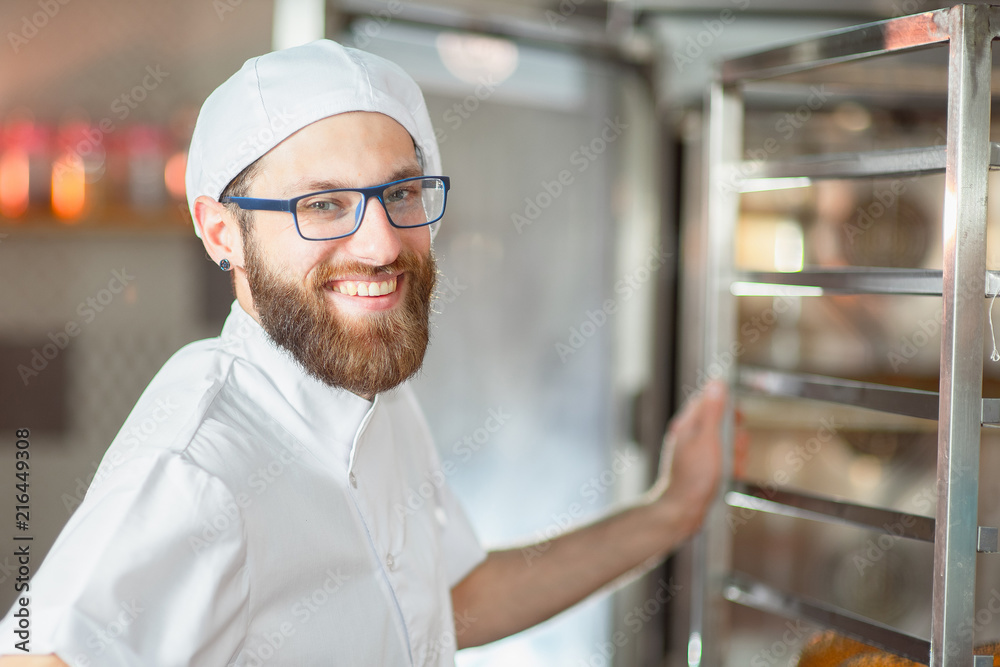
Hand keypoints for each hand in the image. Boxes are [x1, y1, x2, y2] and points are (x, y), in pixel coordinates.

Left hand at [646, 380, 729, 538]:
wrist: (681, 511)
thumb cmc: (693, 477)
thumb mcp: (707, 439)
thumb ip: (713, 411)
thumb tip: (717, 383)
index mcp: (687, 425)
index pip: (708, 400)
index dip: (727, 407)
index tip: (737, 419)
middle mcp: (690, 436)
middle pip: (722, 423)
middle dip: (734, 437)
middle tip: (733, 450)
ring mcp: (695, 453)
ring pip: (725, 444)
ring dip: (735, 455)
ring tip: (730, 467)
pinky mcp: (702, 468)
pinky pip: (723, 461)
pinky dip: (730, 468)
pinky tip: (728, 476)